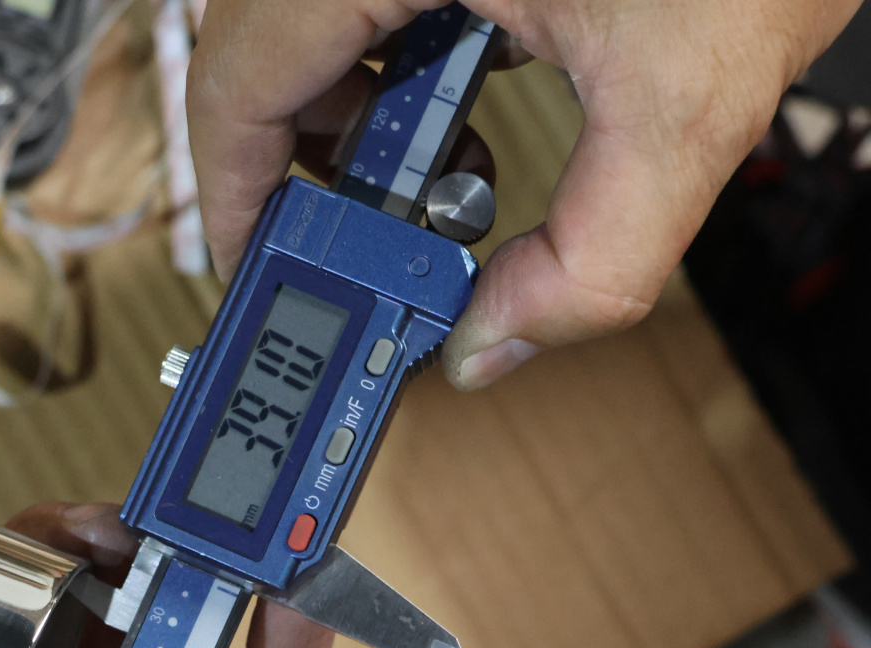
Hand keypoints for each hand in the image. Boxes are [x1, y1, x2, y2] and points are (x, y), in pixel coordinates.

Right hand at [186, 0, 862, 388]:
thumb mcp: (690, 100)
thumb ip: (593, 259)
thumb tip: (493, 340)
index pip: (235, 80)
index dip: (234, 192)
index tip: (260, 266)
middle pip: (257, 50)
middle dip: (305, 158)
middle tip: (368, 232)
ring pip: (303, 15)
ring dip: (351, 107)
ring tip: (439, 165)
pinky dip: (396, 51)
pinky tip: (472, 86)